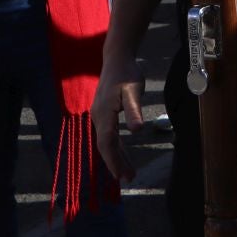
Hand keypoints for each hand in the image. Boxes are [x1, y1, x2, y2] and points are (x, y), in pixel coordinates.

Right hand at [92, 50, 146, 182]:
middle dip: (115, 163)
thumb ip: (134, 110)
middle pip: (105, 145)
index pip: (106, 142)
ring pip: (107, 142)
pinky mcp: (104, 113)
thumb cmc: (126, 73)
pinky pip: (109, 135)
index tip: (120, 175)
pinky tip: (124, 154)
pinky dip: (116, 147)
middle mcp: (98, 116)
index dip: (112, 160)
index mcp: (104, 113)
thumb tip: (137, 130)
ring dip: (116, 157)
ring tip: (128, 173)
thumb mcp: (133, 90)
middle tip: (128, 178)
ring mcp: (100, 115)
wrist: (117, 58)